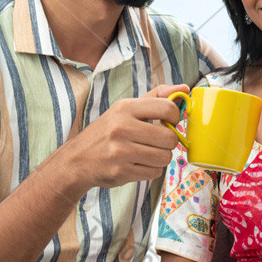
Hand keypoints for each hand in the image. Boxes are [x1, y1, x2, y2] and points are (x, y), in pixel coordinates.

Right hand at [60, 84, 187, 190]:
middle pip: (170, 138)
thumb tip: (184, 89)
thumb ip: (156, 97)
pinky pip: (154, 172)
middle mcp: (122, 128)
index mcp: (125, 108)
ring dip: (161, 157)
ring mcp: (120, 152)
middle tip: (158, 141)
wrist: (77, 160)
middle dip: (168, 142)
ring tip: (147, 153)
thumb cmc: (107, 132)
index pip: (167, 108)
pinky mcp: (121, 172)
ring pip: (165, 157)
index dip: (175, 116)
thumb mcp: (125, 109)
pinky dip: (151, 170)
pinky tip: (138, 164)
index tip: (170, 121)